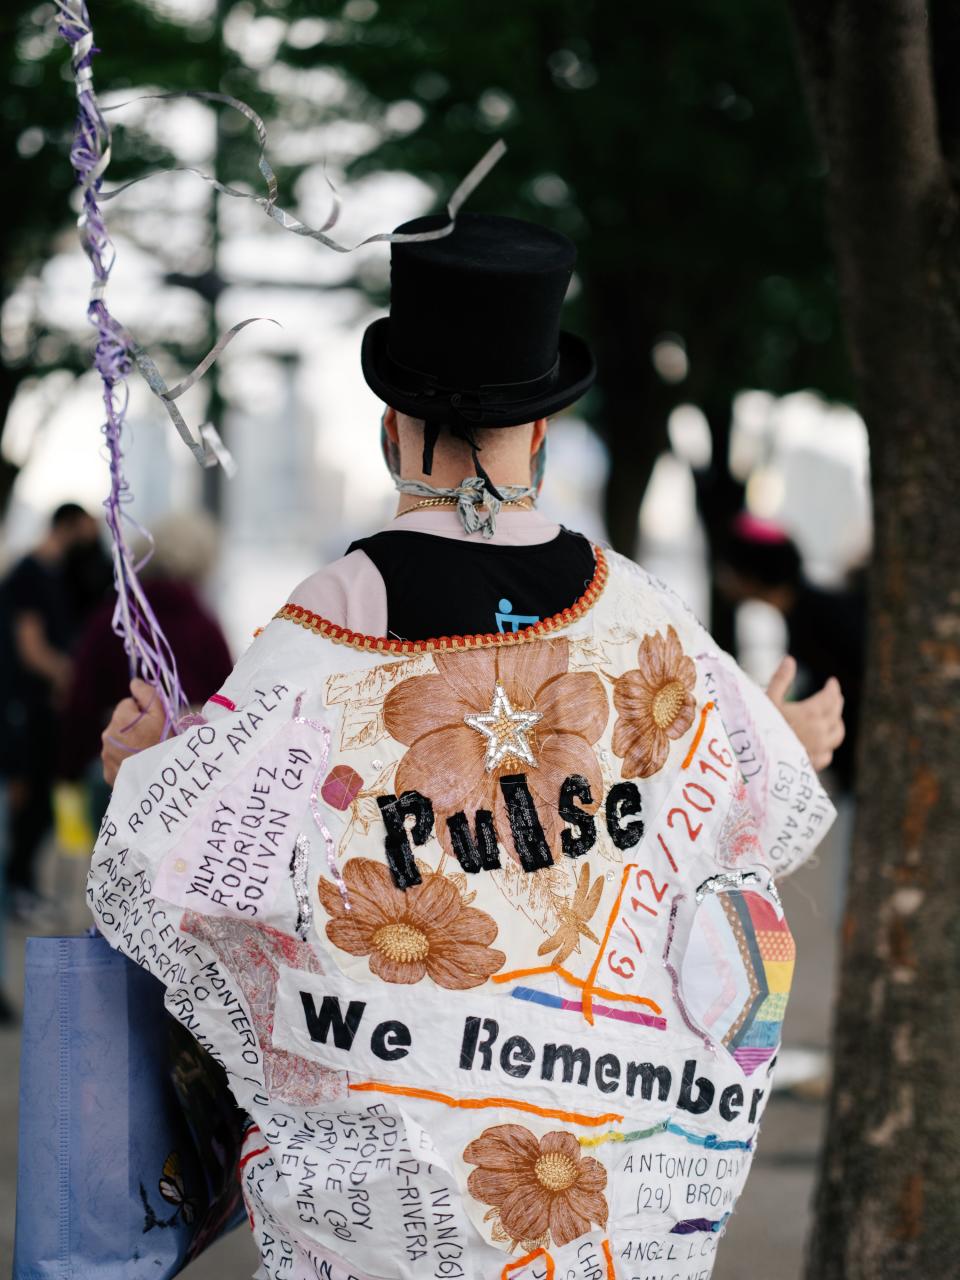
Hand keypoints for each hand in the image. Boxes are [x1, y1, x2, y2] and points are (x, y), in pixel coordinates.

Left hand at [101, 678, 167, 785]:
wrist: (163, 778)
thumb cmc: (165, 742)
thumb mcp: (163, 713)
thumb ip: (147, 693)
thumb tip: (134, 682)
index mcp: (120, 717)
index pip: (128, 704)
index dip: (143, 712)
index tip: (153, 723)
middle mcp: (107, 735)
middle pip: (121, 723)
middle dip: (134, 727)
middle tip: (151, 739)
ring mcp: (106, 756)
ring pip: (118, 741)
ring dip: (129, 744)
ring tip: (146, 753)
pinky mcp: (108, 773)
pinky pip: (115, 760)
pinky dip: (125, 761)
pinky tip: (139, 765)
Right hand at [766, 655, 844, 771]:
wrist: (755, 761)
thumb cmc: (758, 727)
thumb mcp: (767, 699)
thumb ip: (781, 680)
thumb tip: (790, 660)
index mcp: (810, 712)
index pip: (830, 697)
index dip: (832, 688)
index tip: (832, 682)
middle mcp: (819, 731)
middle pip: (836, 714)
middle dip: (836, 702)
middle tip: (833, 696)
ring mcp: (818, 750)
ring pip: (837, 734)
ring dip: (837, 723)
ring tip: (834, 718)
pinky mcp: (812, 764)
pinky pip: (828, 753)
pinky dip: (828, 745)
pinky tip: (823, 744)